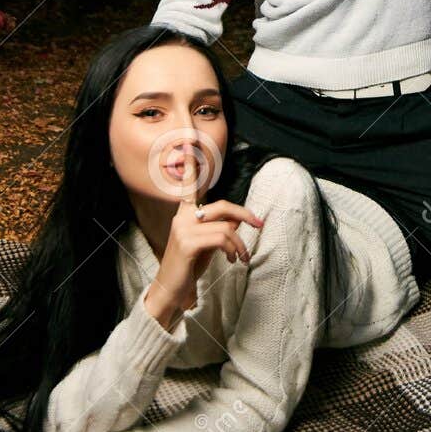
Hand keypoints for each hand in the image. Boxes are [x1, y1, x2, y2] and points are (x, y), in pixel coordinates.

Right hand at [147, 149, 262, 329]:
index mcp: (185, 212)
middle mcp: (182, 216)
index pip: (189, 184)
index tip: (190, 141)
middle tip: (259, 225)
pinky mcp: (188, 243)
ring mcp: (184, 229)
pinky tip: (234, 260)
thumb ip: (221, 226)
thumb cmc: (189, 265)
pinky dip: (235, 249)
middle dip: (245, 214)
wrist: (171, 290)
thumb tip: (238, 219)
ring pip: (226, 226)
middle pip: (222, 206)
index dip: (191, 164)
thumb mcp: (208, 243)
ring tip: (242, 257)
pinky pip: (222, 238)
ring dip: (240, 244)